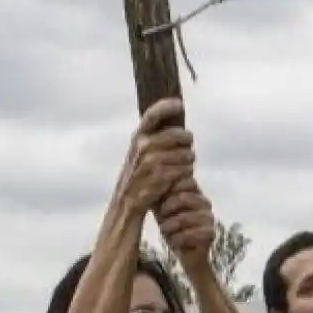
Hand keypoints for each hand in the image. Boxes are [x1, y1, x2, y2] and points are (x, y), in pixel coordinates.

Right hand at [115, 98, 192, 214]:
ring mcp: (150, 163)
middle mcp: (143, 147)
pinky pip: (185, 170)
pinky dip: (186, 174)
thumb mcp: (139, 157)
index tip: (179, 104)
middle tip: (188, 149)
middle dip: (187, 142)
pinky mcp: (159, 178)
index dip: (166, 107)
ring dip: (189, 161)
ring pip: (186, 154)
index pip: (152, 115)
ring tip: (183, 167)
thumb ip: (153, 142)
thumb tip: (178, 129)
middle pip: (179, 135)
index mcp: (138, 139)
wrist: (124, 208)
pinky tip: (181, 179)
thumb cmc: (137, 181)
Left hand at [154, 176, 214, 263]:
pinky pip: (190, 234)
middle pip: (183, 197)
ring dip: (169, 226)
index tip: (159, 200)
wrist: (183, 250)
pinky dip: (177, 239)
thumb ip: (156, 191)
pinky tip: (175, 241)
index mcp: (193, 191)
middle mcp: (204, 201)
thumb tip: (144, 177)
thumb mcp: (159, 206)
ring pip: (184, 218)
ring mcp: (209, 217)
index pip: (184, 180)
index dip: (167, 190)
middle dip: (166, 209)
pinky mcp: (210, 233)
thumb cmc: (170, 225)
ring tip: (166, 231)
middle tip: (161, 218)